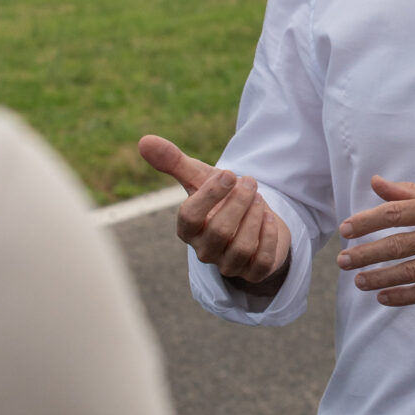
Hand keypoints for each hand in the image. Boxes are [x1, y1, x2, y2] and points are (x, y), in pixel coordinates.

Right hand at [137, 135, 292, 291]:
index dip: (210, 195)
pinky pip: (262, 262)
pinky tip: (269, 217)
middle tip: (250, 182)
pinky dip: (269, 237)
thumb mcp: (199, 178)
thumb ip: (174, 162)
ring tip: (259, 197)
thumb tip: (144, 140)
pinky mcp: (253, 273)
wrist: (250, 220)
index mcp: (187, 229)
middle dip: (238, 203)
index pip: (190, 217)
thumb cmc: (220, 199)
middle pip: (220, 231)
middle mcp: (204, 250)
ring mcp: (228, 264)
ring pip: (242, 247)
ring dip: (254, 218)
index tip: (229, 173)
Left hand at [338, 178, 414, 306]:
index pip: (397, 213)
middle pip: (399, 244)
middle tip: (342, 261)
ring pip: (412, 271)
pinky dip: (405, 296)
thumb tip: (377, 184)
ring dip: (381, 278)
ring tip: (359, 282)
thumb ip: (414, 191)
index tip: (346, 230)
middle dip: (366, 254)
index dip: (367, 222)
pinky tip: (385, 298)